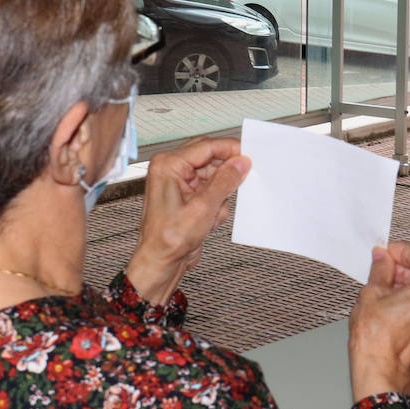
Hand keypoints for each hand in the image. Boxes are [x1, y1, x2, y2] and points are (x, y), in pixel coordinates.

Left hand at [126, 138, 249, 303]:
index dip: (230, 150)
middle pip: (210, 159)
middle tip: (236, 186)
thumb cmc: (168, 240)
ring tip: (212, 214)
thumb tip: (240, 163)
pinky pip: (211, 190)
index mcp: (168, 165)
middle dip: (224, 178)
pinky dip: (216, 204)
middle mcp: (171, 169)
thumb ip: (225, 181)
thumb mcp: (204, 208)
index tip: (248, 156)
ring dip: (220, 195)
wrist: (161, 262)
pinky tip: (209, 220)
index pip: (206, 146)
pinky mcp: (187, 195)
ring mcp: (179, 182)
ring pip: (214, 176)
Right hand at [348, 242, 409, 402]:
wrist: (380, 367)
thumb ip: (382, 268)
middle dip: (404, 265)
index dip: (401, 250)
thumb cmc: (377, 338)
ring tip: (385, 284)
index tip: (387, 251)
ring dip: (409, 280)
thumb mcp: (373, 291)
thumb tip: (383, 257)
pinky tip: (395, 297)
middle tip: (383, 266)